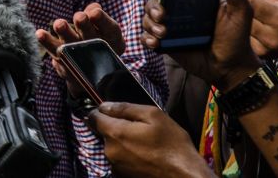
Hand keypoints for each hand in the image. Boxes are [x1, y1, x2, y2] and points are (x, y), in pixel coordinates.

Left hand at [36, 2, 123, 97]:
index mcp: (111, 39)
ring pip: (72, 46)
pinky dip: (48, 43)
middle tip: (79, 17)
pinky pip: (55, 54)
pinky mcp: (66, 66)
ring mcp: (80, 60)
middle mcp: (97, 50)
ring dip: (65, 34)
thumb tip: (93, 8)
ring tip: (59, 24)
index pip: (110, 29)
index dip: (103, 21)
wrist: (91, 72)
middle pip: (91, 38)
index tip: (95, 13)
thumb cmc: (98, 38)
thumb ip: (97, 15)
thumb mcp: (102, 25)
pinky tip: (39, 33)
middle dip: (84, 27)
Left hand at [87, 102, 210, 177]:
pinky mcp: (122, 177)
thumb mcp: (153, 116)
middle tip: (138, 128)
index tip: (114, 111)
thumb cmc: (172, 144)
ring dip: (121, 142)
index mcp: (115, 134)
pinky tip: (143, 155)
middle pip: (103, 132)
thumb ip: (125, 108)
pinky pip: (119, 160)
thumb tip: (104, 106)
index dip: (102, 111)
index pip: (93, 117)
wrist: (184, 177)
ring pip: (111, 147)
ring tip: (143, 143)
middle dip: (115, 127)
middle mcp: (109, 152)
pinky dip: (127, 155)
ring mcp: (115, 167)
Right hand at [142, 0, 259, 91]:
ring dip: (150, 22)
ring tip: (163, 32)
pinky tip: (155, 43)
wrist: (231, 67)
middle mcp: (179, 9)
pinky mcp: (166, 43)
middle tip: (162, 14)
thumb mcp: (240, 9)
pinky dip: (147, 38)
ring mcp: (171, 26)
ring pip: (148, 17)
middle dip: (153, 5)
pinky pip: (147, 36)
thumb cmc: (237, 36)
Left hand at [239, 0, 277, 61]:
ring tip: (234, 8)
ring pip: (240, 28)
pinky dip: (241, 29)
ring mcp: (267, 48)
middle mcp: (273, 36)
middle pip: (242, 17)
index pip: (249, 3)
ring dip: (235, 17)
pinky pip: (244, 38)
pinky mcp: (261, 55)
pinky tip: (241, 23)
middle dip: (233, 4)